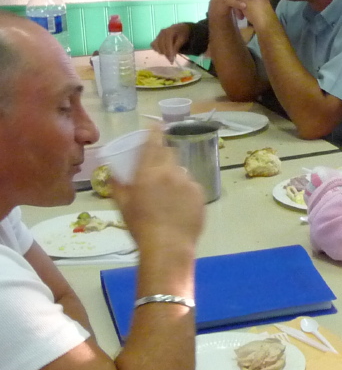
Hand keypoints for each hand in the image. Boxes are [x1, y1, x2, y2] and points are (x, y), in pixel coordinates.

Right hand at [109, 128, 203, 256]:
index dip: (155, 132)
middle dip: (163, 157)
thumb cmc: (140, 227)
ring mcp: (187, 182)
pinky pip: (192, 185)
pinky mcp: (200, 193)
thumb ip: (117, 185)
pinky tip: (180, 206)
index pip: (152, 144)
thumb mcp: (122, 205)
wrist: (167, 246)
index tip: (157, 124)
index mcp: (147, 172)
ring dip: (174, 176)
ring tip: (168, 196)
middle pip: (169, 154)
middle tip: (158, 171)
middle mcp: (169, 172)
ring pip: (181, 171)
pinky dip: (185, 190)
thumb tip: (112, 172)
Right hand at [150, 23, 191, 62]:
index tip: (171, 60)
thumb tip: (172, 56)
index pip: (167, 43)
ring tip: (169, 53)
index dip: (169, 52)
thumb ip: (176, 47)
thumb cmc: (183, 34)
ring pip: (156, 46)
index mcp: (169, 32)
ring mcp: (158, 35)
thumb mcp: (182, 40)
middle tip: (172, 60)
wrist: (180, 29)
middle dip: (166, 54)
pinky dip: (157, 49)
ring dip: (162, 52)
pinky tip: (163, 51)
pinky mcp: (156, 38)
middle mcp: (162, 33)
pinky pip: (153, 45)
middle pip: (161, 46)